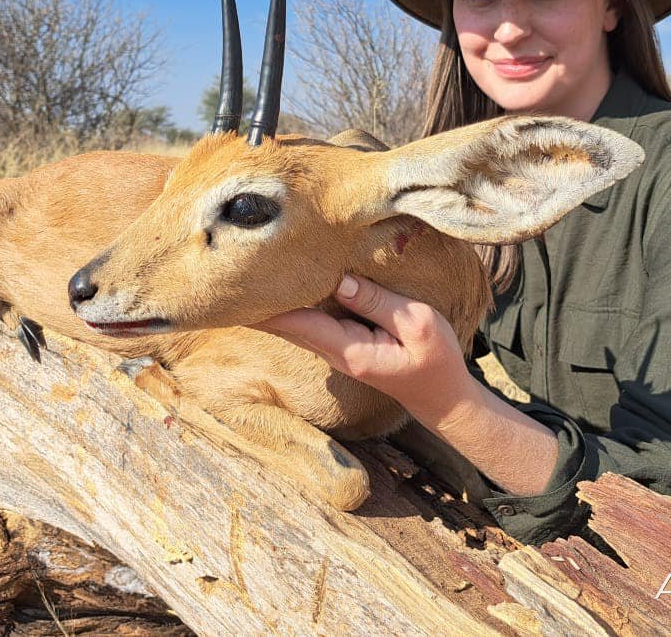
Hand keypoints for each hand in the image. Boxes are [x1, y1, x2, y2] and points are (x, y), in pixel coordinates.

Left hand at [252, 273, 476, 425]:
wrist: (441, 396)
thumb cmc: (434, 360)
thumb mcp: (417, 324)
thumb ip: (376, 302)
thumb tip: (338, 281)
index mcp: (350, 349)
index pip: (298, 324)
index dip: (267, 307)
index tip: (237, 291)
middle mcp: (334, 352)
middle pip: (286, 324)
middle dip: (259, 302)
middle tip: (229, 274)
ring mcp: (336, 350)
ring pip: (294, 323)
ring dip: (271, 303)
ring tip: (246, 276)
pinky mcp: (343, 343)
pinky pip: (309, 321)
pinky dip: (292, 305)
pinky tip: (280, 289)